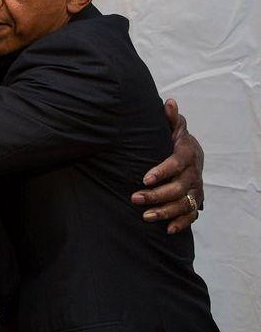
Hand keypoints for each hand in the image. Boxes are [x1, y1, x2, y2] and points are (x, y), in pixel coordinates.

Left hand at [131, 98, 204, 232]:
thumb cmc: (175, 139)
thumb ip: (170, 118)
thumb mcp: (174, 127)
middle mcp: (194, 173)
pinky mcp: (196, 200)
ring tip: (145, 216)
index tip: (144, 178)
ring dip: (165, 211)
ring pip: (184, 204)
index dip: (162, 171)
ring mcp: (196, 189)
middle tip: (135, 198)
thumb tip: (169, 102)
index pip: (177, 164)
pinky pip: (192, 215)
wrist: (192, 155)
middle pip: (178, 188)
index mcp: (187, 154)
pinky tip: (167, 229)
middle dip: (157, 195)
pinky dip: (181, 223)